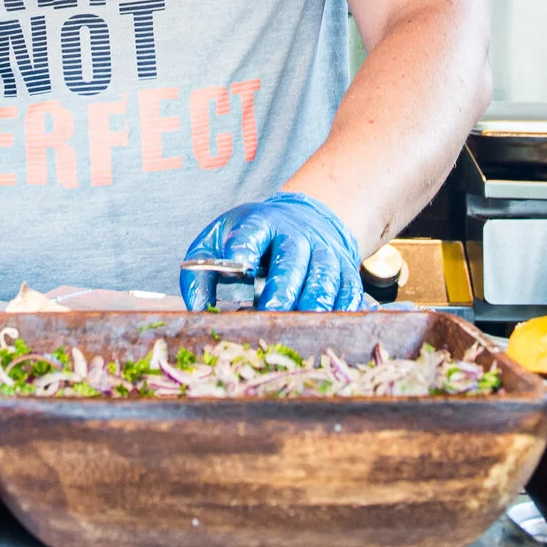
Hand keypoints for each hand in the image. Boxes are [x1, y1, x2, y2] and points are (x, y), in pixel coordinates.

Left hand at [181, 191, 372, 311]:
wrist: (304, 219)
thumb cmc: (253, 239)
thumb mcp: (221, 239)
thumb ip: (201, 269)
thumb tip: (197, 309)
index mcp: (261, 223)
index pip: (252, 231)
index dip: (244, 245)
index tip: (237, 263)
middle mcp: (296, 234)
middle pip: (291, 259)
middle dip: (282, 287)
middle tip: (269, 312)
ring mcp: (324, 251)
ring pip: (324, 276)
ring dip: (313, 301)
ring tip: (299, 325)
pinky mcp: (345, 269)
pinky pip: (350, 289)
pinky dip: (343, 308)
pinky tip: (331, 326)